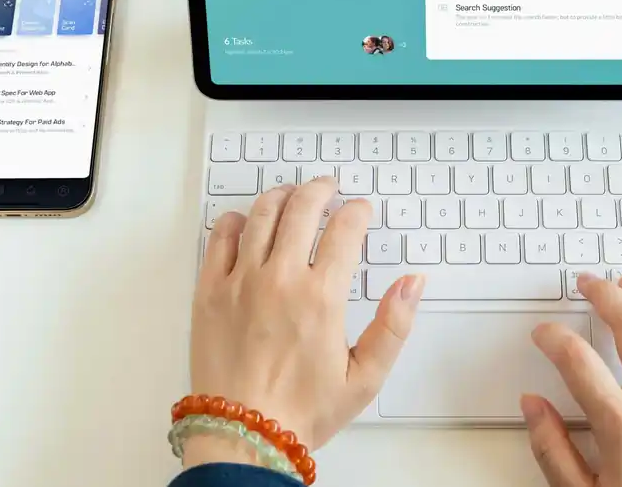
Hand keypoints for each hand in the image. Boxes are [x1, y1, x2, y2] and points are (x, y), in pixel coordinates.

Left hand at [187, 178, 423, 466]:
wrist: (243, 435)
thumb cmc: (301, 412)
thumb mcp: (365, 377)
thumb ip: (393, 326)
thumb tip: (412, 284)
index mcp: (321, 297)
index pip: (344, 230)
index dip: (357, 211)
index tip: (361, 210)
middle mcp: (279, 280)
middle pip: (302, 208)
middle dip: (321, 189)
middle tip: (328, 187)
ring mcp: (240, 282)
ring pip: (260, 214)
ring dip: (281, 196)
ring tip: (292, 194)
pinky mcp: (209, 292)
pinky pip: (219, 239)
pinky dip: (234, 221)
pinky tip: (244, 221)